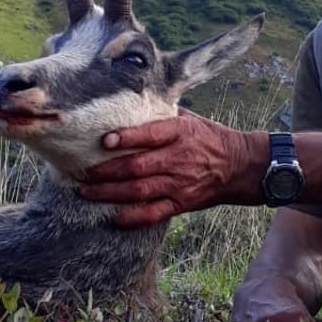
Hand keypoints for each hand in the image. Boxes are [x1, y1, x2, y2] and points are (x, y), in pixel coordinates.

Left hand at [80, 112, 266, 226]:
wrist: (240, 166)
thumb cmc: (209, 138)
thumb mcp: (189, 119)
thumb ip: (161, 114)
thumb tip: (128, 104)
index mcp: (180, 133)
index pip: (150, 135)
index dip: (126, 138)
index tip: (104, 140)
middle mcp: (178, 159)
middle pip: (137, 167)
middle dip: (105, 171)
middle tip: (81, 172)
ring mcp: (179, 184)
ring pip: (139, 191)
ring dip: (109, 193)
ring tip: (86, 192)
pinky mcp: (181, 203)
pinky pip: (153, 214)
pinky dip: (132, 217)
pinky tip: (113, 217)